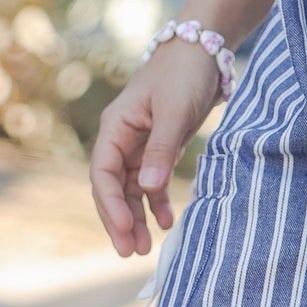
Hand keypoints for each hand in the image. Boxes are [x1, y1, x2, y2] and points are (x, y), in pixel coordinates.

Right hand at [88, 42, 223, 256]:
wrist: (203, 52)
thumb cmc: (184, 75)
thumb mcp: (175, 112)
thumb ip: (161, 150)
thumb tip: (147, 188)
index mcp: (115, 127)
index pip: (102, 174)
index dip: (110, 206)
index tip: (125, 231)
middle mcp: (121, 138)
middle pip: (111, 187)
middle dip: (118, 220)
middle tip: (129, 253)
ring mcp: (138, 145)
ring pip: (130, 190)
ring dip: (135, 218)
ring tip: (145, 248)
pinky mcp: (157, 149)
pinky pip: (150, 183)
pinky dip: (156, 203)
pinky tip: (166, 222)